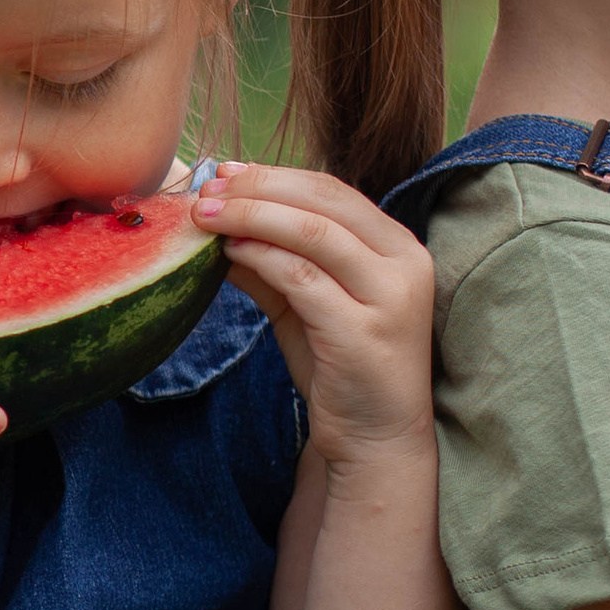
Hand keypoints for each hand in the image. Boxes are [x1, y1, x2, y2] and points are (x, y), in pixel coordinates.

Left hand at [192, 163, 435, 468]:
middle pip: (324, 201)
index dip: (274, 176)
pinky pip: (303, 279)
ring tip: (205, 217)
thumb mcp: (302, 304)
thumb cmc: (339, 365)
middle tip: (207, 189)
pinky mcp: (364, 331)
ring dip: (251, 217)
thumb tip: (217, 223)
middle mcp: (404, 263)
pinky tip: (228, 254)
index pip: (333, 190)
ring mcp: (390, 296)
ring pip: (313, 233)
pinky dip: (261, 258)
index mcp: (397, 246)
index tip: (226, 173)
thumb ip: (270, 262)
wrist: (374, 436)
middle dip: (258, 188)